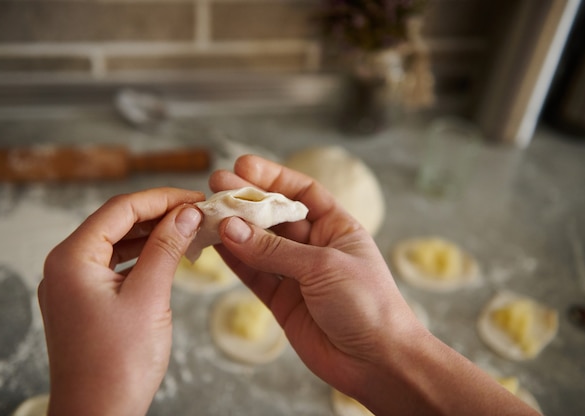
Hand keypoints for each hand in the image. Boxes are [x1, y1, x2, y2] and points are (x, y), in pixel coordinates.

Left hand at [38, 188, 203, 415]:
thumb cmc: (117, 365)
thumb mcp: (149, 297)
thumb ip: (166, 248)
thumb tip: (187, 213)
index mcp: (71, 258)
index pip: (120, 209)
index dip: (162, 199)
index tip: (196, 199)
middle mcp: (65, 266)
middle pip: (117, 223)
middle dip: (159, 216)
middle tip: (198, 214)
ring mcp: (72, 285)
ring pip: (116, 244)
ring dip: (152, 236)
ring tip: (189, 232)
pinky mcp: (84, 301)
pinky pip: (114, 266)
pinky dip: (142, 258)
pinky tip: (168, 257)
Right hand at [209, 155, 414, 390]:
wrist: (377, 362)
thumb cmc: (367, 304)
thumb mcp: (323, 266)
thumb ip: (274, 250)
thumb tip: (231, 227)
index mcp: (337, 228)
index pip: (302, 192)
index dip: (273, 177)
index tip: (242, 166)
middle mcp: (316, 247)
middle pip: (274, 216)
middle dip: (246, 200)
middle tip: (215, 185)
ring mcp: (297, 274)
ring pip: (258, 245)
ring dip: (233, 229)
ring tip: (206, 212)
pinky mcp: (282, 301)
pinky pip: (253, 274)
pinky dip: (234, 260)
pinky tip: (215, 243)